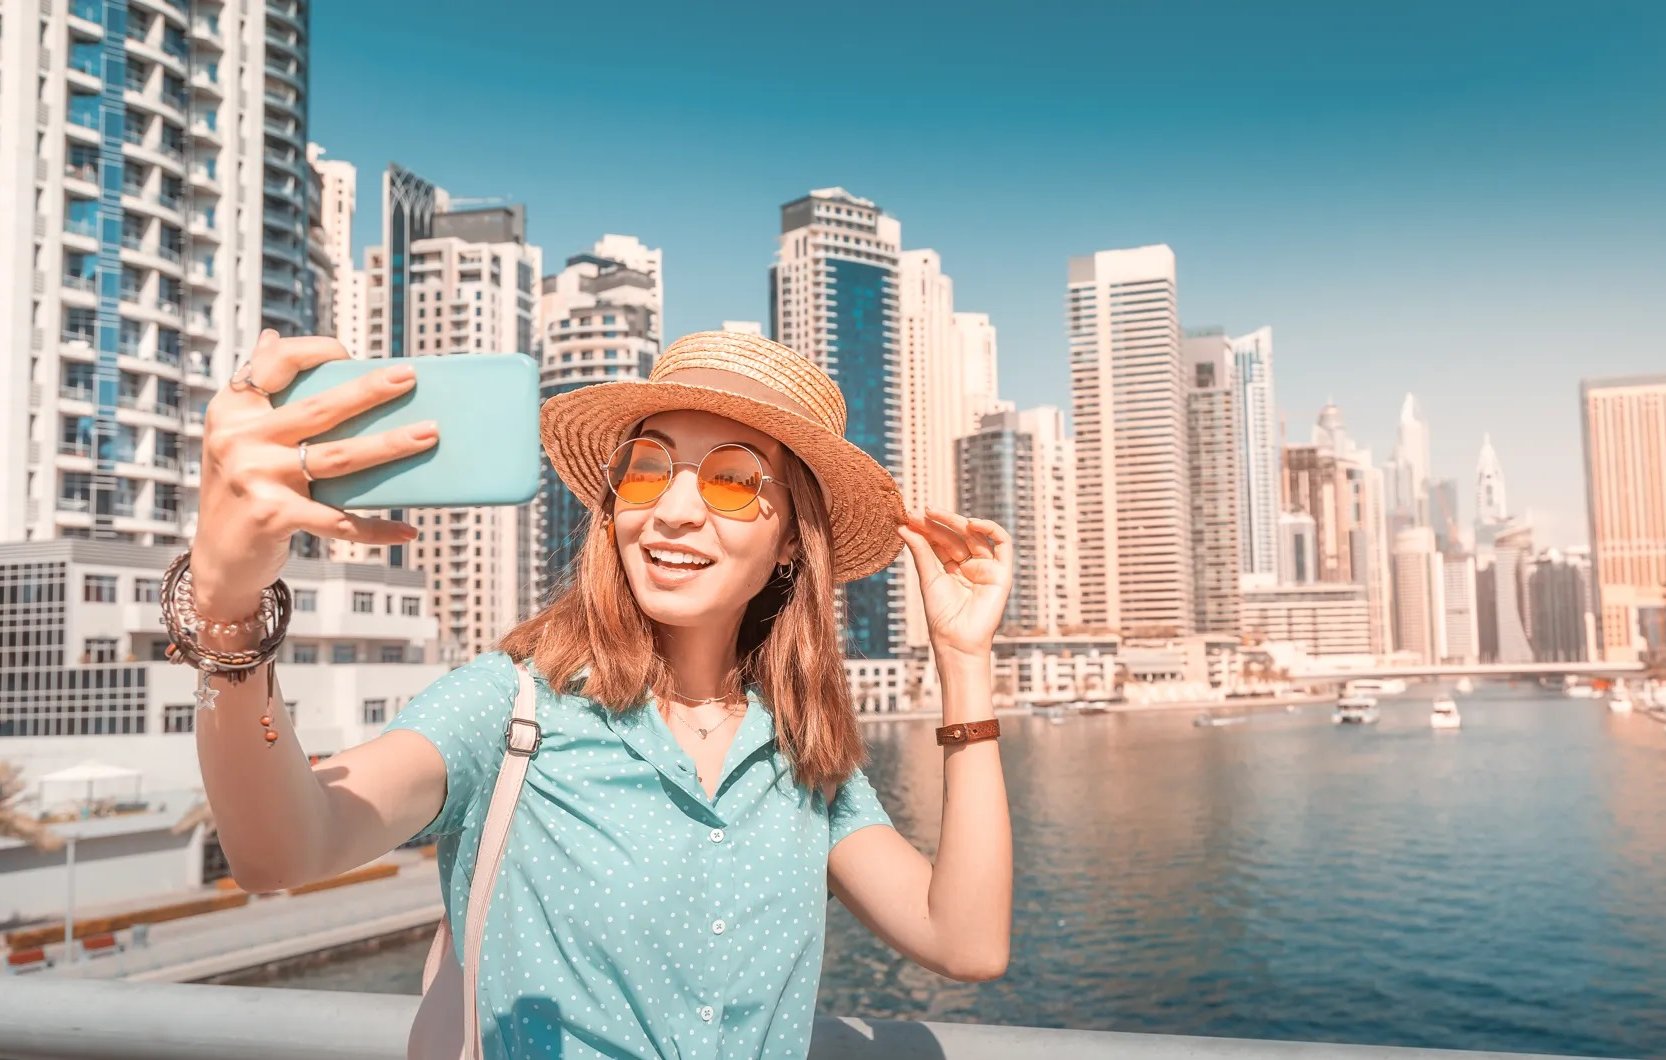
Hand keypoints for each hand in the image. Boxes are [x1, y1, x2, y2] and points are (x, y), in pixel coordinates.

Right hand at [192, 330, 436, 613]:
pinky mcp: (273, 516)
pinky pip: (339, 521)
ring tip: (430, 435)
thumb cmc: (240, 489)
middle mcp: (240, 439)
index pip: (275, 363)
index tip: (350, 355)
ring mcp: (255, 477)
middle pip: (320, 409)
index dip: (314, 352)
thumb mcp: (236, 434)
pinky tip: (408, 530)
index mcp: (233, 409)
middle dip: (370, 392)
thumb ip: (257, 389)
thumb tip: (272, 337)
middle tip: (410, 377)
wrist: (217, 558)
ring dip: (391, 445)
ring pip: (339, 456)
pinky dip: (377, 528)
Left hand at [897, 506, 1013, 661]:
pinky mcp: (1002, 573)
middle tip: (919, 511)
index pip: (940, 542)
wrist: (957, 639)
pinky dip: (990, 529)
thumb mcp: (928, 577)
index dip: (926, 528)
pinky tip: (970, 523)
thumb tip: (904, 527)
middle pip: (956, 537)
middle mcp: (970, 566)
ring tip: (934, 513)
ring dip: (956, 521)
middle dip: (938, 523)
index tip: (908, 516)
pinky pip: (1003, 544)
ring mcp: (987, 568)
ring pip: (975, 536)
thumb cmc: (941, 615)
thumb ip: (920, 551)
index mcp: (952, 569)